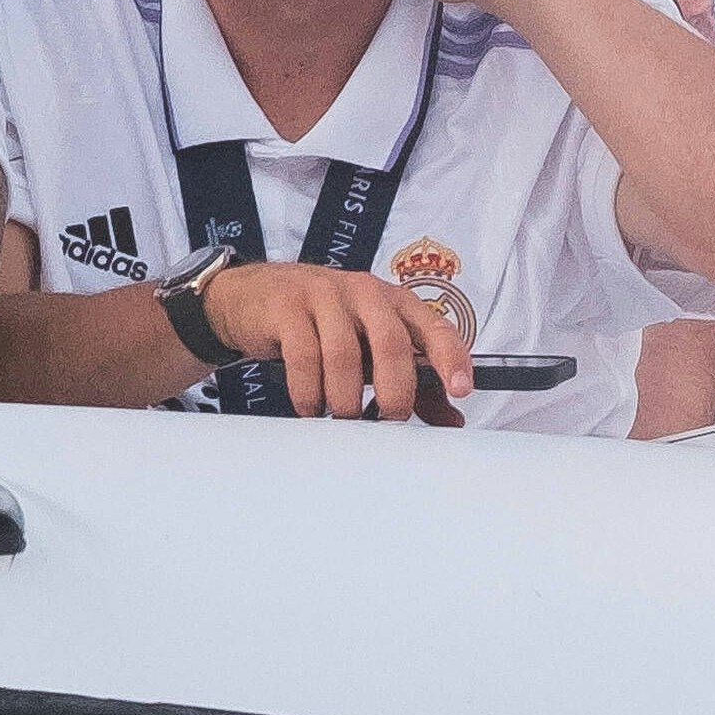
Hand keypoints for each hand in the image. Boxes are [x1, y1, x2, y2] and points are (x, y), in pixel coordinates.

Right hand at [200, 260, 474, 421]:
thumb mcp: (369, 345)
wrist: (253, 295)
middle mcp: (364, 292)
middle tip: (387, 422)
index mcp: (394, 301)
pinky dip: (308, 391)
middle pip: (391, 343)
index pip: (433, 326)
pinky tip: (309, 406)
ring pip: (345, 354)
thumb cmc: (324, 324)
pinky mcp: (287, 308)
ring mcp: (324, 296)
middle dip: (394, 391)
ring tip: (341, 417)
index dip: (451, 357)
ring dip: (345, 398)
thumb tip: (452, 420)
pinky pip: (303, 356)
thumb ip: (412, 381)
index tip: (461, 389)